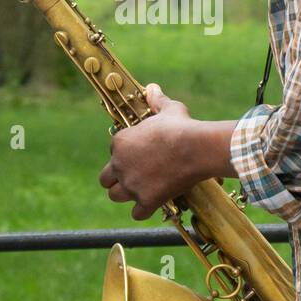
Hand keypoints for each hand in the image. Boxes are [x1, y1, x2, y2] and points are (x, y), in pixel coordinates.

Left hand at [99, 84, 200, 221]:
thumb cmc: (181, 126)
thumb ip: (156, 100)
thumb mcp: (168, 109)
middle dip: (116, 178)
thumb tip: (152, 88)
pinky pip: (136, 213)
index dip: (126, 152)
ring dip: (125, 194)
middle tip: (133, 175)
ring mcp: (132, 185)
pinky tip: (152, 203)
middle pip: (105, 178)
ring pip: (115, 196)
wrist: (196, 148)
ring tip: (139, 190)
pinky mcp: (146, 200)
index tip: (140, 153)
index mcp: (120, 142)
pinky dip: (143, 210)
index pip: (113, 150)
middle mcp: (120, 164)